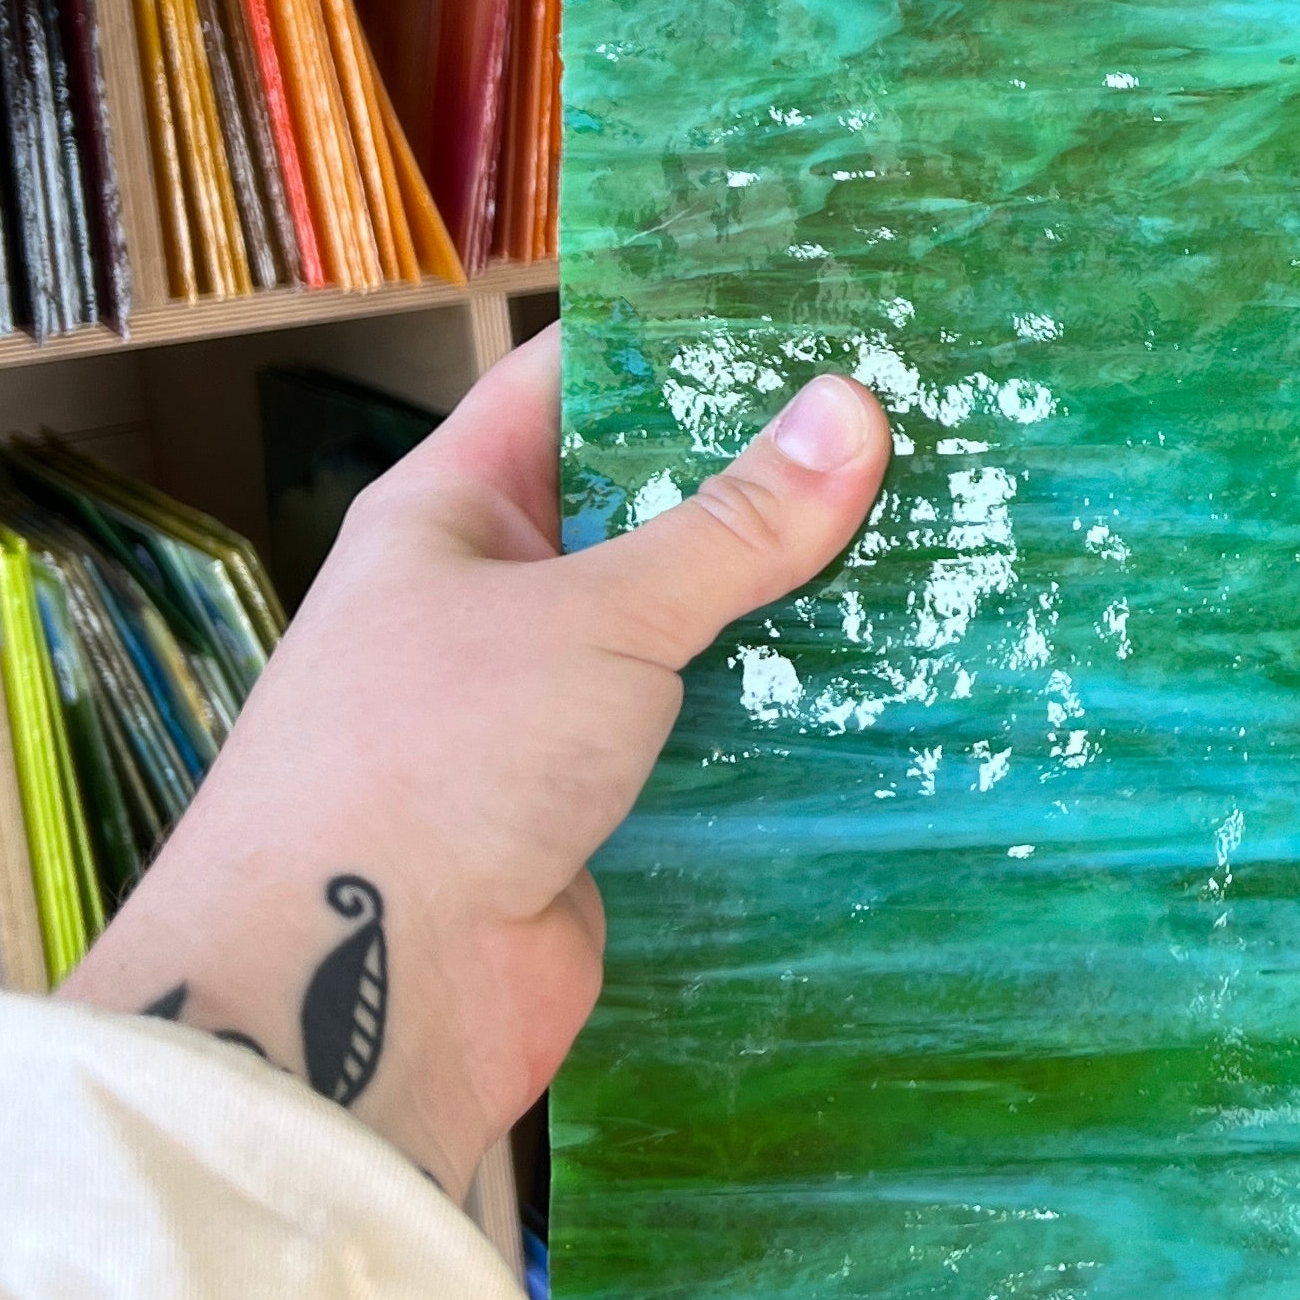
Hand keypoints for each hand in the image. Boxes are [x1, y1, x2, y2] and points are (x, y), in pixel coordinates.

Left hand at [59, 328, 889, 1199]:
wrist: (357, 994)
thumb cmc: (436, 761)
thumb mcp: (595, 616)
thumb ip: (731, 525)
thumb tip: (854, 408)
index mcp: (453, 515)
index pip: (571, 383)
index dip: (679, 339)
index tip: (812, 306)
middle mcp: (495, 604)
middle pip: (647, 513)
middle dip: (766, 481)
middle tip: (918, 424)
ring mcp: (545, 716)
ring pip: (689, 635)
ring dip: (791, 608)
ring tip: (943, 542)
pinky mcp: (599, 817)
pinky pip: (708, 743)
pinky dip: (787, 722)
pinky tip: (900, 686)